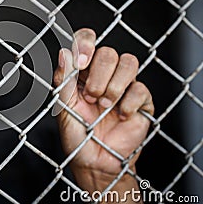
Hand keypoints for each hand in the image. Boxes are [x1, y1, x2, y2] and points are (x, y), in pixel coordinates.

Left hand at [54, 28, 153, 181]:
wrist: (95, 162)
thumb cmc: (77, 136)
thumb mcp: (64, 108)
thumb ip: (63, 81)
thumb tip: (64, 53)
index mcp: (81, 72)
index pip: (86, 40)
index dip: (86, 43)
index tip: (81, 62)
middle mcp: (103, 75)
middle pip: (108, 52)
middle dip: (98, 76)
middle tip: (91, 97)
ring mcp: (123, 86)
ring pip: (128, 62)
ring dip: (114, 86)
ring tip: (104, 106)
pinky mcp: (140, 100)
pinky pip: (140, 88)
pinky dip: (128, 103)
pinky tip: (120, 116)